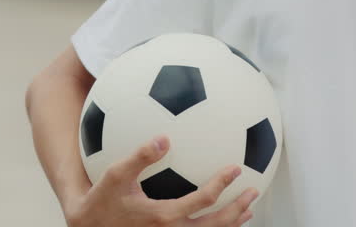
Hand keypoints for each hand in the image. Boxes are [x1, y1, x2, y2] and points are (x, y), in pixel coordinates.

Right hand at [66, 136, 257, 226]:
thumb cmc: (101, 199)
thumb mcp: (115, 175)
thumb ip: (140, 156)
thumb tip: (165, 138)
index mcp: (163, 217)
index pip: (202, 200)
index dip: (222, 184)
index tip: (236, 168)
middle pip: (214, 226)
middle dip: (237, 210)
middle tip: (253, 192)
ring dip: (231, 223)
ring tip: (248, 209)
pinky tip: (224, 219)